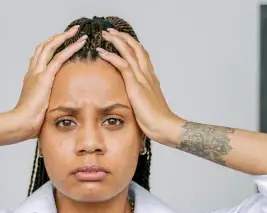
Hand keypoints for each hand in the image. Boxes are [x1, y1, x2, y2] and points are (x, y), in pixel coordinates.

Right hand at [12, 26, 87, 138]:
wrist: (20, 123)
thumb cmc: (29, 121)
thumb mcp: (39, 108)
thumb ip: (46, 103)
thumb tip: (55, 109)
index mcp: (31, 78)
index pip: (40, 56)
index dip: (50, 46)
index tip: (61, 41)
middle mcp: (33, 72)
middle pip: (43, 47)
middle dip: (57, 37)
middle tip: (71, 31)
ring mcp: (37, 73)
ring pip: (50, 47)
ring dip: (64, 37)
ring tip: (77, 32)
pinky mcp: (45, 78)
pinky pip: (59, 58)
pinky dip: (71, 48)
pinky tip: (80, 43)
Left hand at [97, 29, 182, 145]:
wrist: (165, 127)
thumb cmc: (157, 121)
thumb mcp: (148, 106)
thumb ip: (142, 99)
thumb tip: (135, 100)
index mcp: (151, 78)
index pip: (142, 55)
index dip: (132, 45)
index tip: (121, 40)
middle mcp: (148, 75)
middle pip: (136, 48)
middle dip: (123, 37)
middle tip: (110, 32)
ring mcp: (142, 79)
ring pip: (130, 52)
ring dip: (116, 41)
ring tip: (106, 35)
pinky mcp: (136, 86)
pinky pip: (123, 65)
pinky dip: (111, 56)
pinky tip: (101, 52)